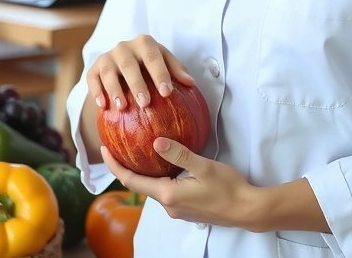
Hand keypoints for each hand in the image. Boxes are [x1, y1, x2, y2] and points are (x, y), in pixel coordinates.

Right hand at [86, 35, 194, 110]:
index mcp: (144, 43)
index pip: (153, 56)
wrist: (122, 66)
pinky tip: (103, 105)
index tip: (167, 93)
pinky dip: (97, 91)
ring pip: (109, 71)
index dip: (160, 73)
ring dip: (115, 89)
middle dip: (137, 84)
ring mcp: (107, 57)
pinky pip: (92, 79)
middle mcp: (124, 47)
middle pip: (130, 64)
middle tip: (145, 103)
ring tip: (122, 107)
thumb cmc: (149, 66)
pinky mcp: (93, 69)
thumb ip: (176, 71)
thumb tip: (190, 83)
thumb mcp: (163, 63)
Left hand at [100, 138, 262, 230]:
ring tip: (137, 152)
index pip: (132, 181)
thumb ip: (179, 154)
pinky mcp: (186, 209)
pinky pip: (165, 191)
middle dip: (126, 167)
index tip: (104, 149)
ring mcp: (177, 210)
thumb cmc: (228, 188)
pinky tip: (163, 164)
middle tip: (118, 146)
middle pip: (139, 186)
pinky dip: (157, 178)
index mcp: (168, 194)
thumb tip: (156, 142)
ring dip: (143, 172)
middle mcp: (169, 205)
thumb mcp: (204, 166)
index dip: (115, 166)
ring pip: (153, 188)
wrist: (247, 209)